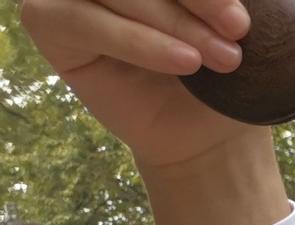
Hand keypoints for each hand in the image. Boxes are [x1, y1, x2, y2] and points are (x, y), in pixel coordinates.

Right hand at [19, 0, 255, 170]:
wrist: (206, 131)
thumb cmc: (220, 70)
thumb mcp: (223, 23)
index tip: (241, 15)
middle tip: (238, 29)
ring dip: (172, 21)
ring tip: (222, 58)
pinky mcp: (46, 20)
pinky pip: (81, 20)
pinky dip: (135, 40)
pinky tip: (182, 62)